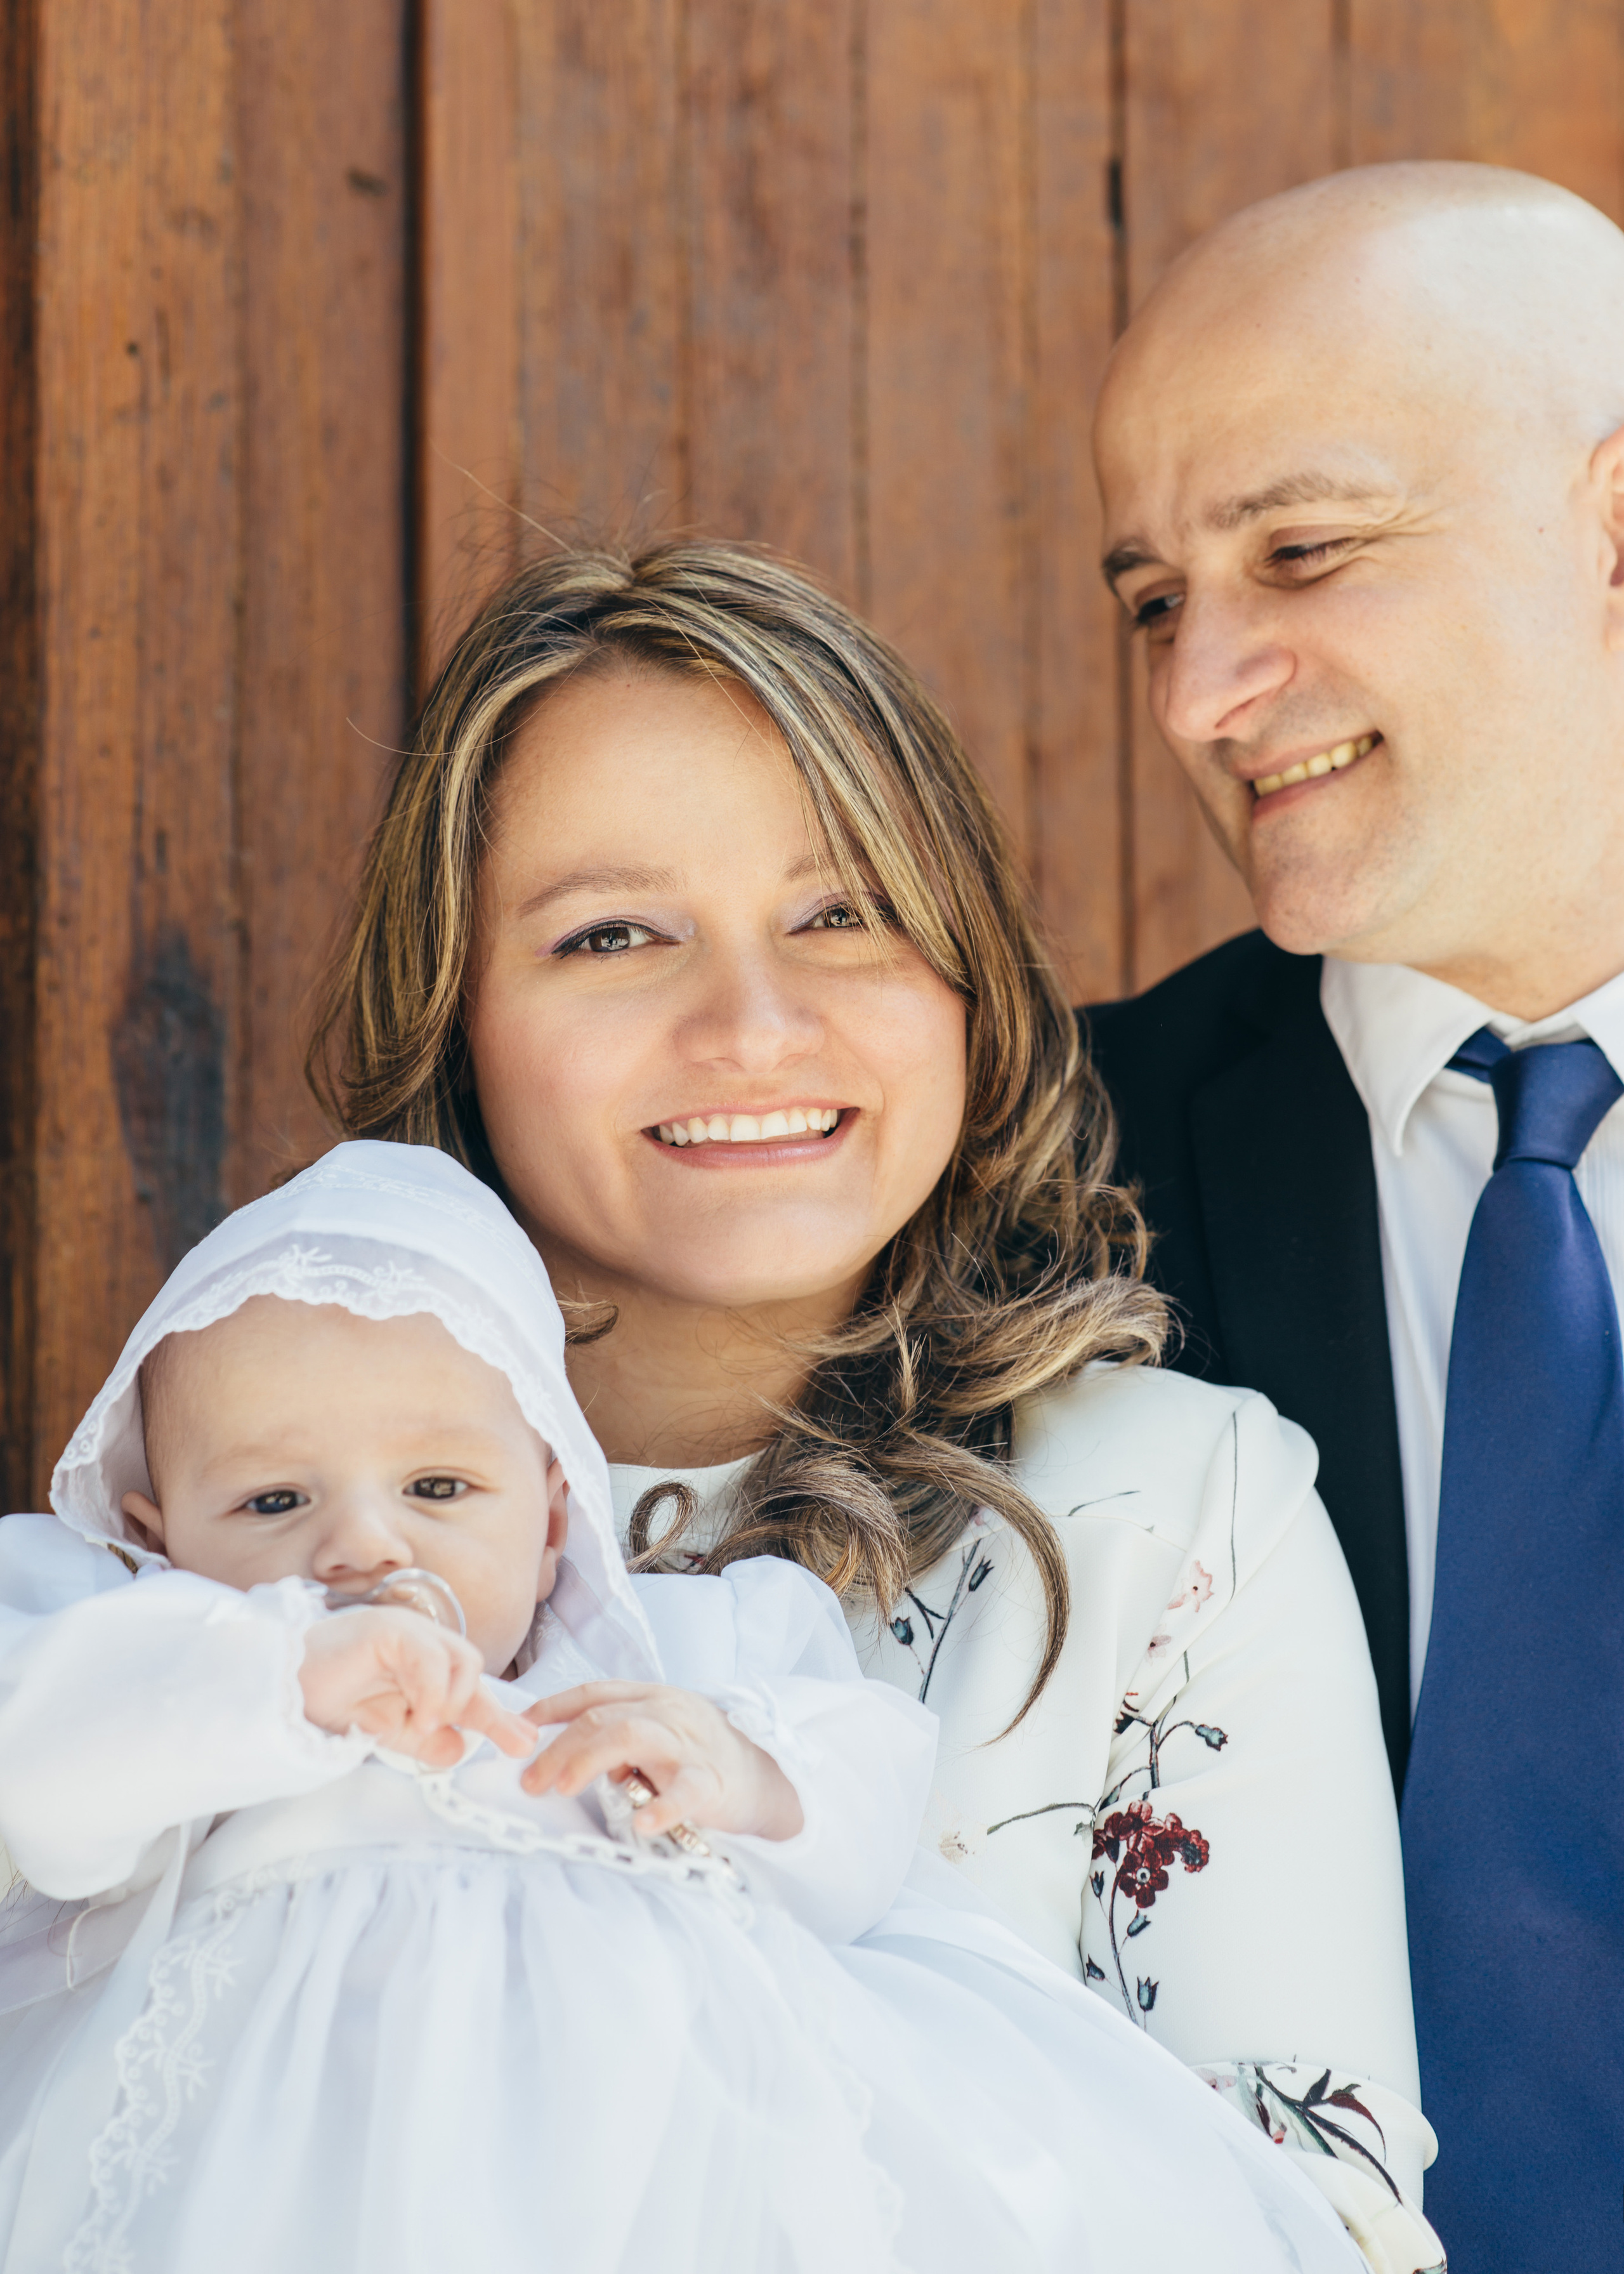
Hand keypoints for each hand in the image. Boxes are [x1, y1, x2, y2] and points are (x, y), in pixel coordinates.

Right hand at [299, 1608, 538, 1767]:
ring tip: (430, 1726)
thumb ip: (424, 1740)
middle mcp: (418, 1641)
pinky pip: (430, 1656)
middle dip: (491, 1710)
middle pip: (473, 1670)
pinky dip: (434, 1690)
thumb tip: (459, 1748)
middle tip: (511, 1741)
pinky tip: (421, 1716)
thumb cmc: (326, 1702)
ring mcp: (404, 1630)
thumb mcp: (386, 1731)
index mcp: (421, 1663)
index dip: (497, 1715)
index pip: (468, 1687)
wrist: (276, 1693)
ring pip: (462, 1659)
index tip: (524, 1742)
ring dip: (454, 1700)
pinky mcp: (387, 1628)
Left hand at [519, 1681, 803, 1841]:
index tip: (519, 1727)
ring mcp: (689, 1744)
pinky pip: (685, 1790)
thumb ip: (619, 1736)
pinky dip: (662, 1805)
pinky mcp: (711, 1780)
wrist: (766, 1777)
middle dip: (558, 1747)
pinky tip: (642, 1821)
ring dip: (588, 1759)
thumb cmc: (702, 1756)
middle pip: (602, 1716)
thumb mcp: (660, 1733)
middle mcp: (667, 1711)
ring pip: (631, 1735)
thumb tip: (571, 1758)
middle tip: (530, 1781)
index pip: (594, 1693)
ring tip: (562, 1786)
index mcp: (652, 1697)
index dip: (552, 1707)